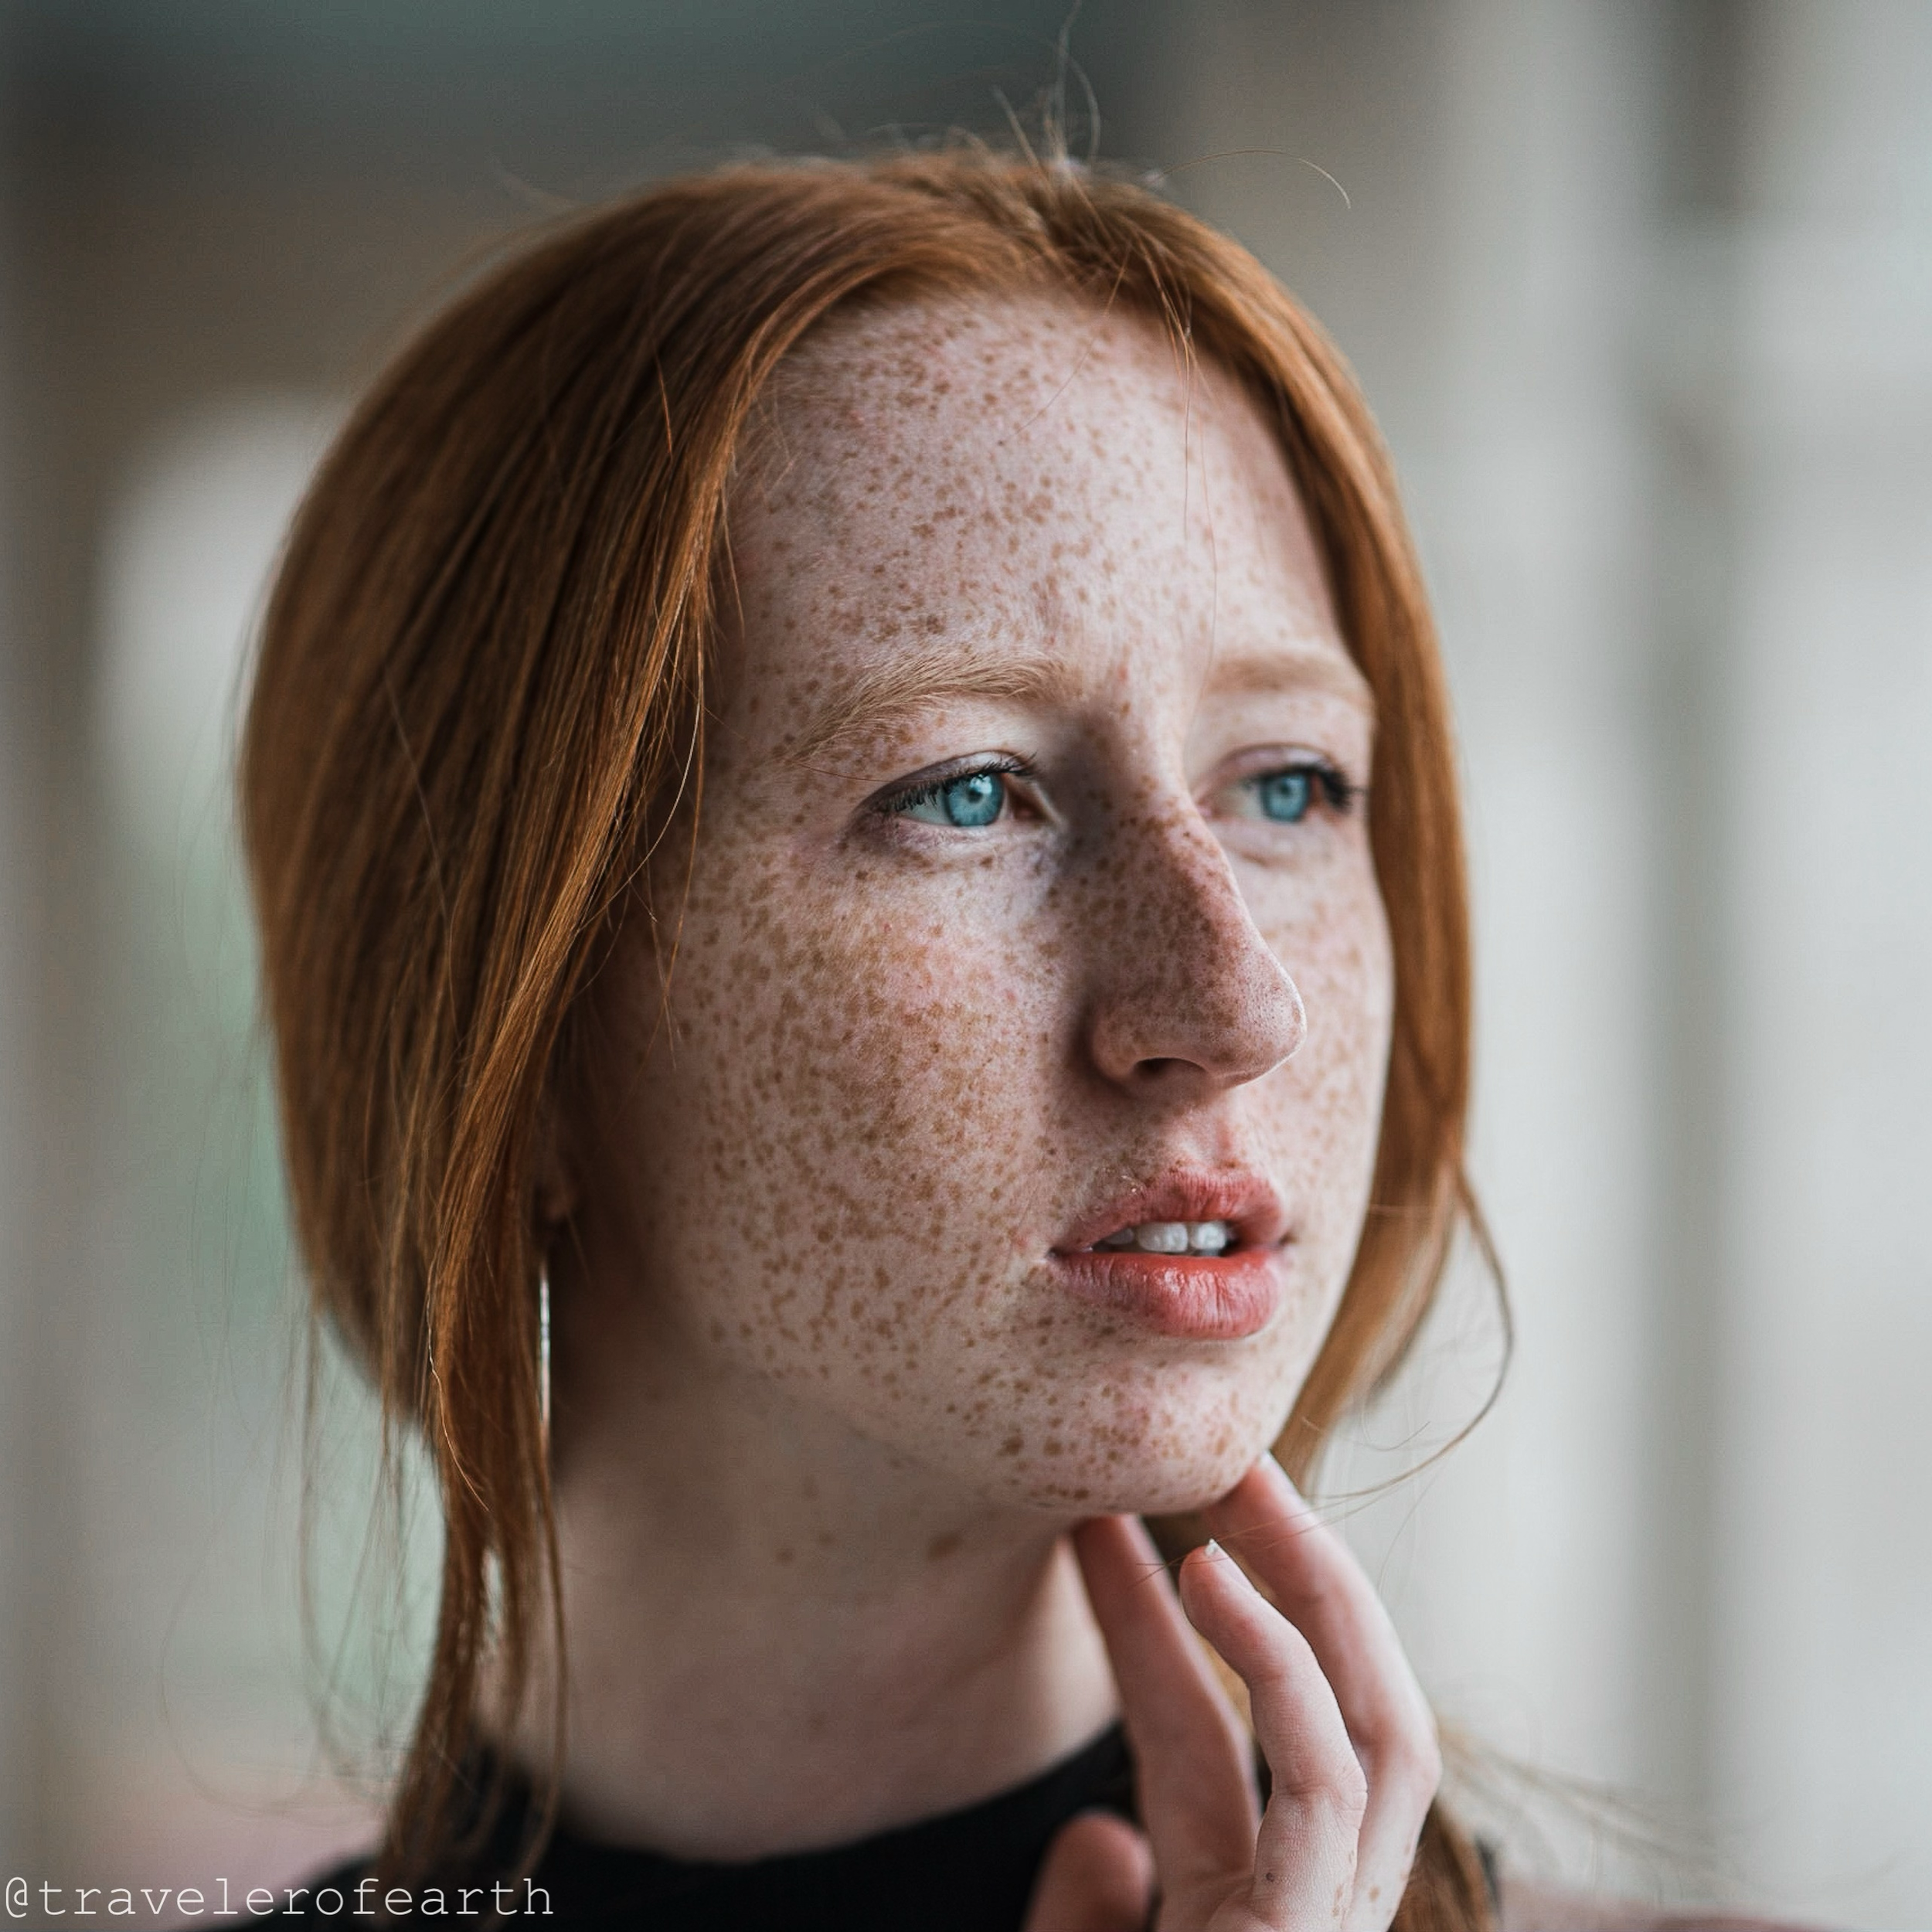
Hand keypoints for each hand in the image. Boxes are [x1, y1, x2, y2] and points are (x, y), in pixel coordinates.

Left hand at [1023, 1454, 1440, 1931]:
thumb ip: (1085, 1912)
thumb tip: (1095, 1837)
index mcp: (1255, 1913)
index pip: (1222, 1741)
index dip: (1163, 1625)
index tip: (1096, 1528)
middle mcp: (1315, 1910)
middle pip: (1341, 1713)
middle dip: (1298, 1575)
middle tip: (1227, 1462)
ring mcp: (1331, 1926)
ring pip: (1380, 1729)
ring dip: (1314, 1585)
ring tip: (1238, 1480)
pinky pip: (1324, 1783)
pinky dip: (1277, 1665)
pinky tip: (1209, 1574)